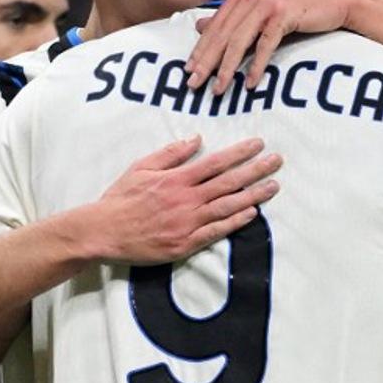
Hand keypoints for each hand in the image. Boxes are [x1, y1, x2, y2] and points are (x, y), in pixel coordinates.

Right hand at [92, 135, 281, 264]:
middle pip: (229, 182)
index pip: (216, 162)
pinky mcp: (186, 243)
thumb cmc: (121, 198)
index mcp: (177, 179)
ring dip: (254, 195)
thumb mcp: (141, 167)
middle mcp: (187, 199)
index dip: (240, 153)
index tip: (259, 144)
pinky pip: (216, 231)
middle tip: (277, 161)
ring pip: (228, 206)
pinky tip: (252, 214)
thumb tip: (196, 139)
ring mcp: (188, 222)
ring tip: (273, 186)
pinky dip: (236, 222)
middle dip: (256, 170)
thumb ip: (170, 154)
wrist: (104, 232)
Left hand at [185, 0, 361, 93]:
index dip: (200, 49)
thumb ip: (233, 16)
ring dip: (227, 68)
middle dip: (206, 62)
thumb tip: (199, 25)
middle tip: (193, 84)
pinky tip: (250, 83)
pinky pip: (265, 44)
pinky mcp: (284, 14)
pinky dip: (256, 65)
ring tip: (218, 89)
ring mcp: (267, 3)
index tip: (188, 71)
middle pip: (223, 34)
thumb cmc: (299, 4)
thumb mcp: (262, 7)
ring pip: (239, 41)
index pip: (215, 25)